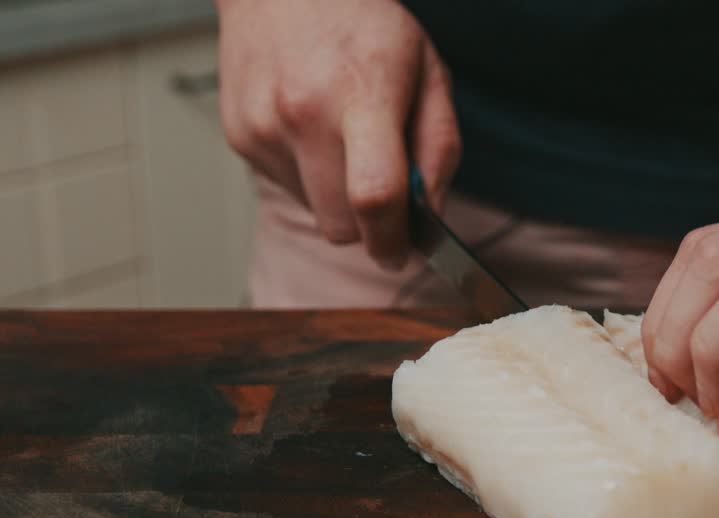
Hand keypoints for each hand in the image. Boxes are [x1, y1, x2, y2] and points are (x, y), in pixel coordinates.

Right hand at [215, 0, 459, 267]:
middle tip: (385, 199)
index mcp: (362, 94)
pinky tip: (313, 129)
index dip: (393, 240)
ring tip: (344, 140)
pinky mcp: (240, 136)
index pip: (375, 195)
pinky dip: (309, 176)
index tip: (401, 253)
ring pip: (314, 211)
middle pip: (340, 224)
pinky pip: (287, 187)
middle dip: (368, 227)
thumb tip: (430, 218)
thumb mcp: (429, 73)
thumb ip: (439, 150)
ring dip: (337, 198)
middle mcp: (303, 113)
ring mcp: (263, 126)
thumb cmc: (365, 25)